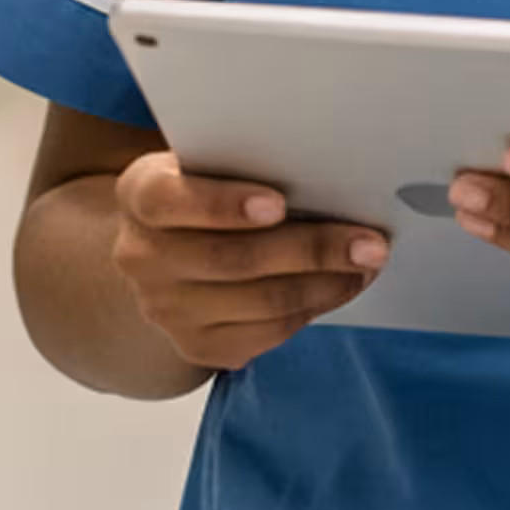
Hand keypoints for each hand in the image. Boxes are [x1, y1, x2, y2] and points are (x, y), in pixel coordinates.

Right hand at [109, 151, 386, 370]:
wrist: (165, 252)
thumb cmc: (205, 192)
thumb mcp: (208, 163)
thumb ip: (247, 162)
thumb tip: (329, 171)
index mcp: (140, 195)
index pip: (170, 200)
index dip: (224, 204)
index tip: (280, 203)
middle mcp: (142, 257)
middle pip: (233, 259)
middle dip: (312, 250)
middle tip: (369, 242)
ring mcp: (165, 309)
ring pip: (259, 303)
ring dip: (325, 284)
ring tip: (366, 264)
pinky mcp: (194, 346)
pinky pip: (265, 335)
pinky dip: (312, 310)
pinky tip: (340, 287)